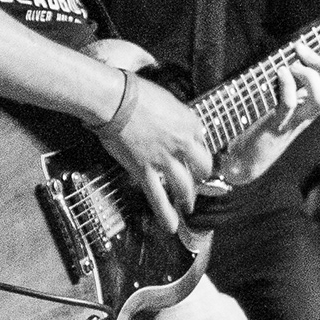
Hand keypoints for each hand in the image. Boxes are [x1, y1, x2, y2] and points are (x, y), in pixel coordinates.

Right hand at [96, 70, 214, 233]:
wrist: (115, 100)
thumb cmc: (135, 92)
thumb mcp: (166, 99)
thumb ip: (176, 114)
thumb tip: (175, 122)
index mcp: (189, 122)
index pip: (204, 142)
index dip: (200, 150)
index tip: (196, 155)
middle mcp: (182, 143)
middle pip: (202, 167)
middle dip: (200, 176)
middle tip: (197, 181)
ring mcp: (164, 159)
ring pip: (184, 186)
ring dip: (188, 198)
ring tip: (188, 205)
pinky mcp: (145, 170)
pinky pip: (158, 197)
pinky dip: (166, 214)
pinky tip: (172, 226)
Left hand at [218, 41, 319, 187]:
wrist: (244, 160)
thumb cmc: (258, 128)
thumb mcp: (278, 104)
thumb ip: (289, 87)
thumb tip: (289, 58)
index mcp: (310, 109)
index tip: (305, 48)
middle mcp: (308, 116)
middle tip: (302, 52)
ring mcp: (294, 122)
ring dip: (309, 76)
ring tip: (291, 67)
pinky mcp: (276, 126)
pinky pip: (289, 104)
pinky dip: (287, 84)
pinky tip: (280, 73)